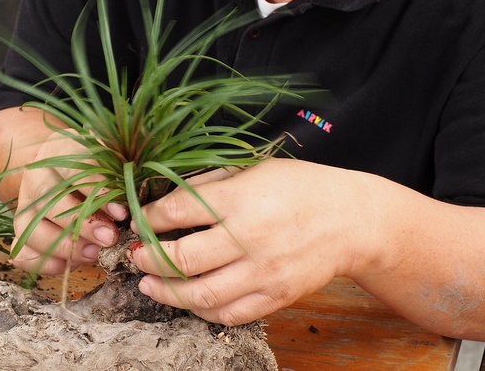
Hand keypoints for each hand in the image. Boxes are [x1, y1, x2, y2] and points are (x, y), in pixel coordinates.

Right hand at [12, 130, 127, 273]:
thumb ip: (120, 172)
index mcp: (60, 149)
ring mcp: (25, 204)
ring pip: (34, 230)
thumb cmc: (96, 163)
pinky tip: (73, 263)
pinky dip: (48, 263)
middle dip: (83, 225)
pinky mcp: (21, 230)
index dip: (100, 194)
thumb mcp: (109, 156)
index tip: (121, 213)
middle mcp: (37, 176)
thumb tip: (137, 199)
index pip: (76, 170)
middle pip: (52, 202)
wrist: (61, 167)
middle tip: (109, 239)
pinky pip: (24, 253)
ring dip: (66, 248)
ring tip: (94, 253)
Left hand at [128, 158, 380, 325]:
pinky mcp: (275, 297)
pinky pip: (228, 314)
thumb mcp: (254, 169)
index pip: (178, 212)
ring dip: (165, 291)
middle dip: (147, 258)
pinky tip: (187, 299)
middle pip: (182, 258)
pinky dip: (200, 310)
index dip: (148, 218)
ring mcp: (263, 273)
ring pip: (200, 294)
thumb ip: (210, 183)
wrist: (350, 220)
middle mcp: (250, 238)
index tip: (138, 220)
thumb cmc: (300, 188)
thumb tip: (165, 199)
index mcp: (241, 199)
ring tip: (148, 283)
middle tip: (135, 255)